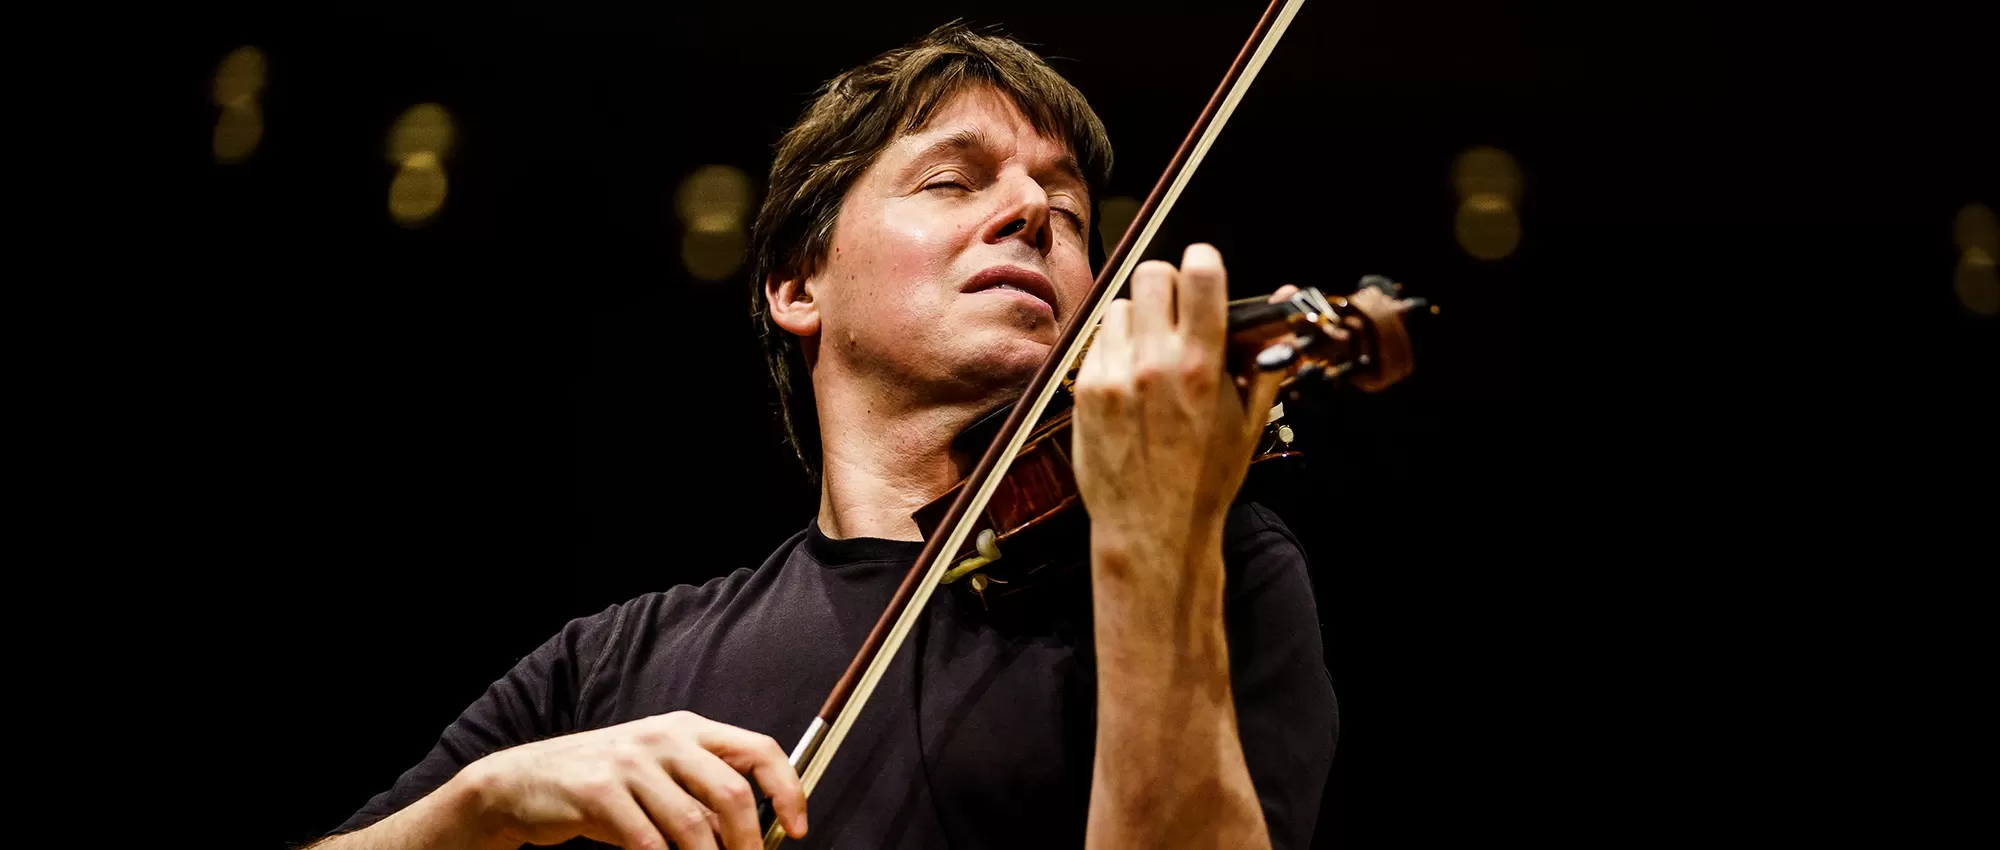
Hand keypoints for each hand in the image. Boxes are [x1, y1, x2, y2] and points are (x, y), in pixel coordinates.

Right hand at [452, 710, 805, 849]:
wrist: (523, 782)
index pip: (759, 749)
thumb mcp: (658, 773)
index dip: (788, 790)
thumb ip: (701, 793)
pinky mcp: (599, 792)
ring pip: (693, 824)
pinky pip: (648, 841)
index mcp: (688, 728)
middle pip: (732, 792)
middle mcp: (664, 738)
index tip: (797, 828)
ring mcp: (630, 762)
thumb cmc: (602, 783)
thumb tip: (750, 833)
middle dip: (750, 842)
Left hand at [1069, 243, 1286, 572]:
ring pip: (1120, 307)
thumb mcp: (1249, 419)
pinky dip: (1115, 349)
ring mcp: (1114, 376)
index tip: (1205, 268)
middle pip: (1152, 276)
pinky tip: (1129, 379)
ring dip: (1138, 319)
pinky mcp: (1086, 391)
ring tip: (1151, 352)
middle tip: (1176, 310)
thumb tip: (1283, 301)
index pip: (1199, 276)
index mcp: (1202, 367)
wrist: (1153, 528)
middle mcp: (1154, 364)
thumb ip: (1264, 355)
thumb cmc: (1207, 479)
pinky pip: (1098, 342)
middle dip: (1168, 285)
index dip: (1204, 262)